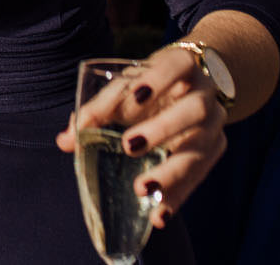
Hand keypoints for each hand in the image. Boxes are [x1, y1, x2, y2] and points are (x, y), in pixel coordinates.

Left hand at [55, 44, 227, 227]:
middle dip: (163, 129)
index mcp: (182, 65)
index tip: (137, 96)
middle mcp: (204, 94)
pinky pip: (198, 177)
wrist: (189, 89)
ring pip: (201, 148)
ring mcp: (214, 124)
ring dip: (171, 172)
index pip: (176, 65)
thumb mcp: (125, 88)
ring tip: (142, 190)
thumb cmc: (148, 87)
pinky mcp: (214, 151)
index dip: (159, 79)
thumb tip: (65, 141)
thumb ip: (97, 110)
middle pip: (193, 109)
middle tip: (130, 146)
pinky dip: (177, 196)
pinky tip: (158, 215)